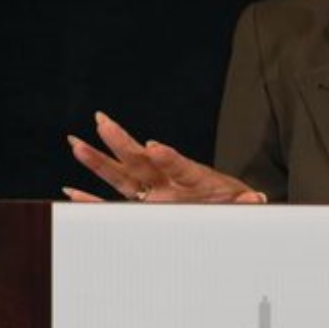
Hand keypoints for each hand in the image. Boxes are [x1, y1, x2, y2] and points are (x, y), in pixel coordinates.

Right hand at [64, 112, 266, 202]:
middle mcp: (169, 182)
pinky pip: (115, 203)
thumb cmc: (236, 204)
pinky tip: (72, 191)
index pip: (180, 166)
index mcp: (195, 179)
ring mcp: (155, 192)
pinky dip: (93, 199)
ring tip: (76, 143)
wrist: (230, 206)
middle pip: (142, 161)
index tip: (155, 146)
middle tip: (102, 121)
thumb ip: (248, 203)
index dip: (169, 157)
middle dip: (122, 142)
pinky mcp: (146, 205)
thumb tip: (256, 200)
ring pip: (123, 175)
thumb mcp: (245, 204)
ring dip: (99, 160)